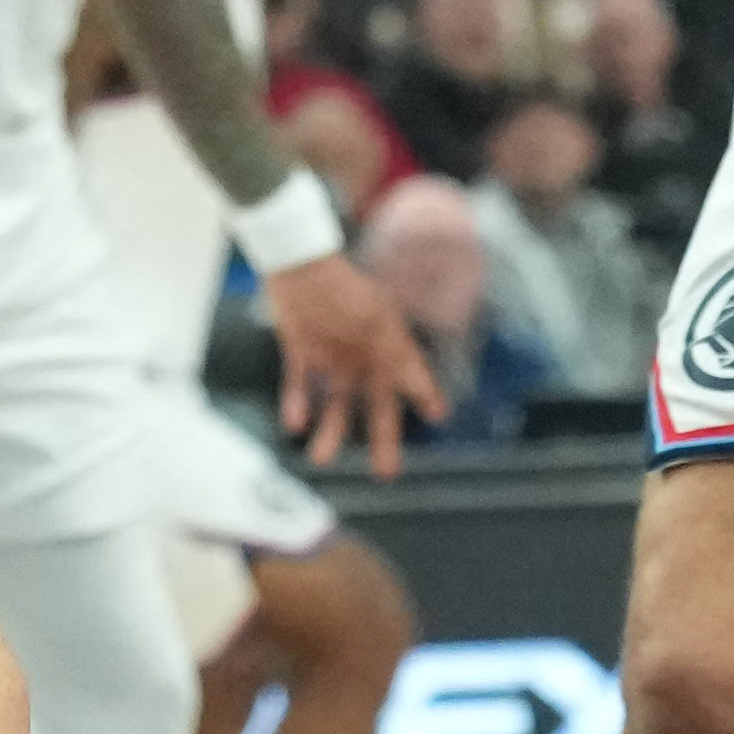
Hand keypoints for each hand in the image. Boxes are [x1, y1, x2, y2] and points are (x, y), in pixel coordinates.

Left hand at [260, 251, 438, 471]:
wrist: (294, 259)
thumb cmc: (341, 287)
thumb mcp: (377, 325)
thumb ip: (399, 359)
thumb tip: (427, 392)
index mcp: (384, 342)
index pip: (410, 376)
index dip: (424, 395)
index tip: (439, 416)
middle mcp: (360, 351)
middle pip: (374, 403)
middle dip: (381, 438)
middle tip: (386, 474)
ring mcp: (330, 350)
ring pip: (334, 401)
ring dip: (330, 430)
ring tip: (321, 458)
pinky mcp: (300, 346)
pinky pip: (298, 383)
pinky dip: (296, 403)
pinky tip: (295, 424)